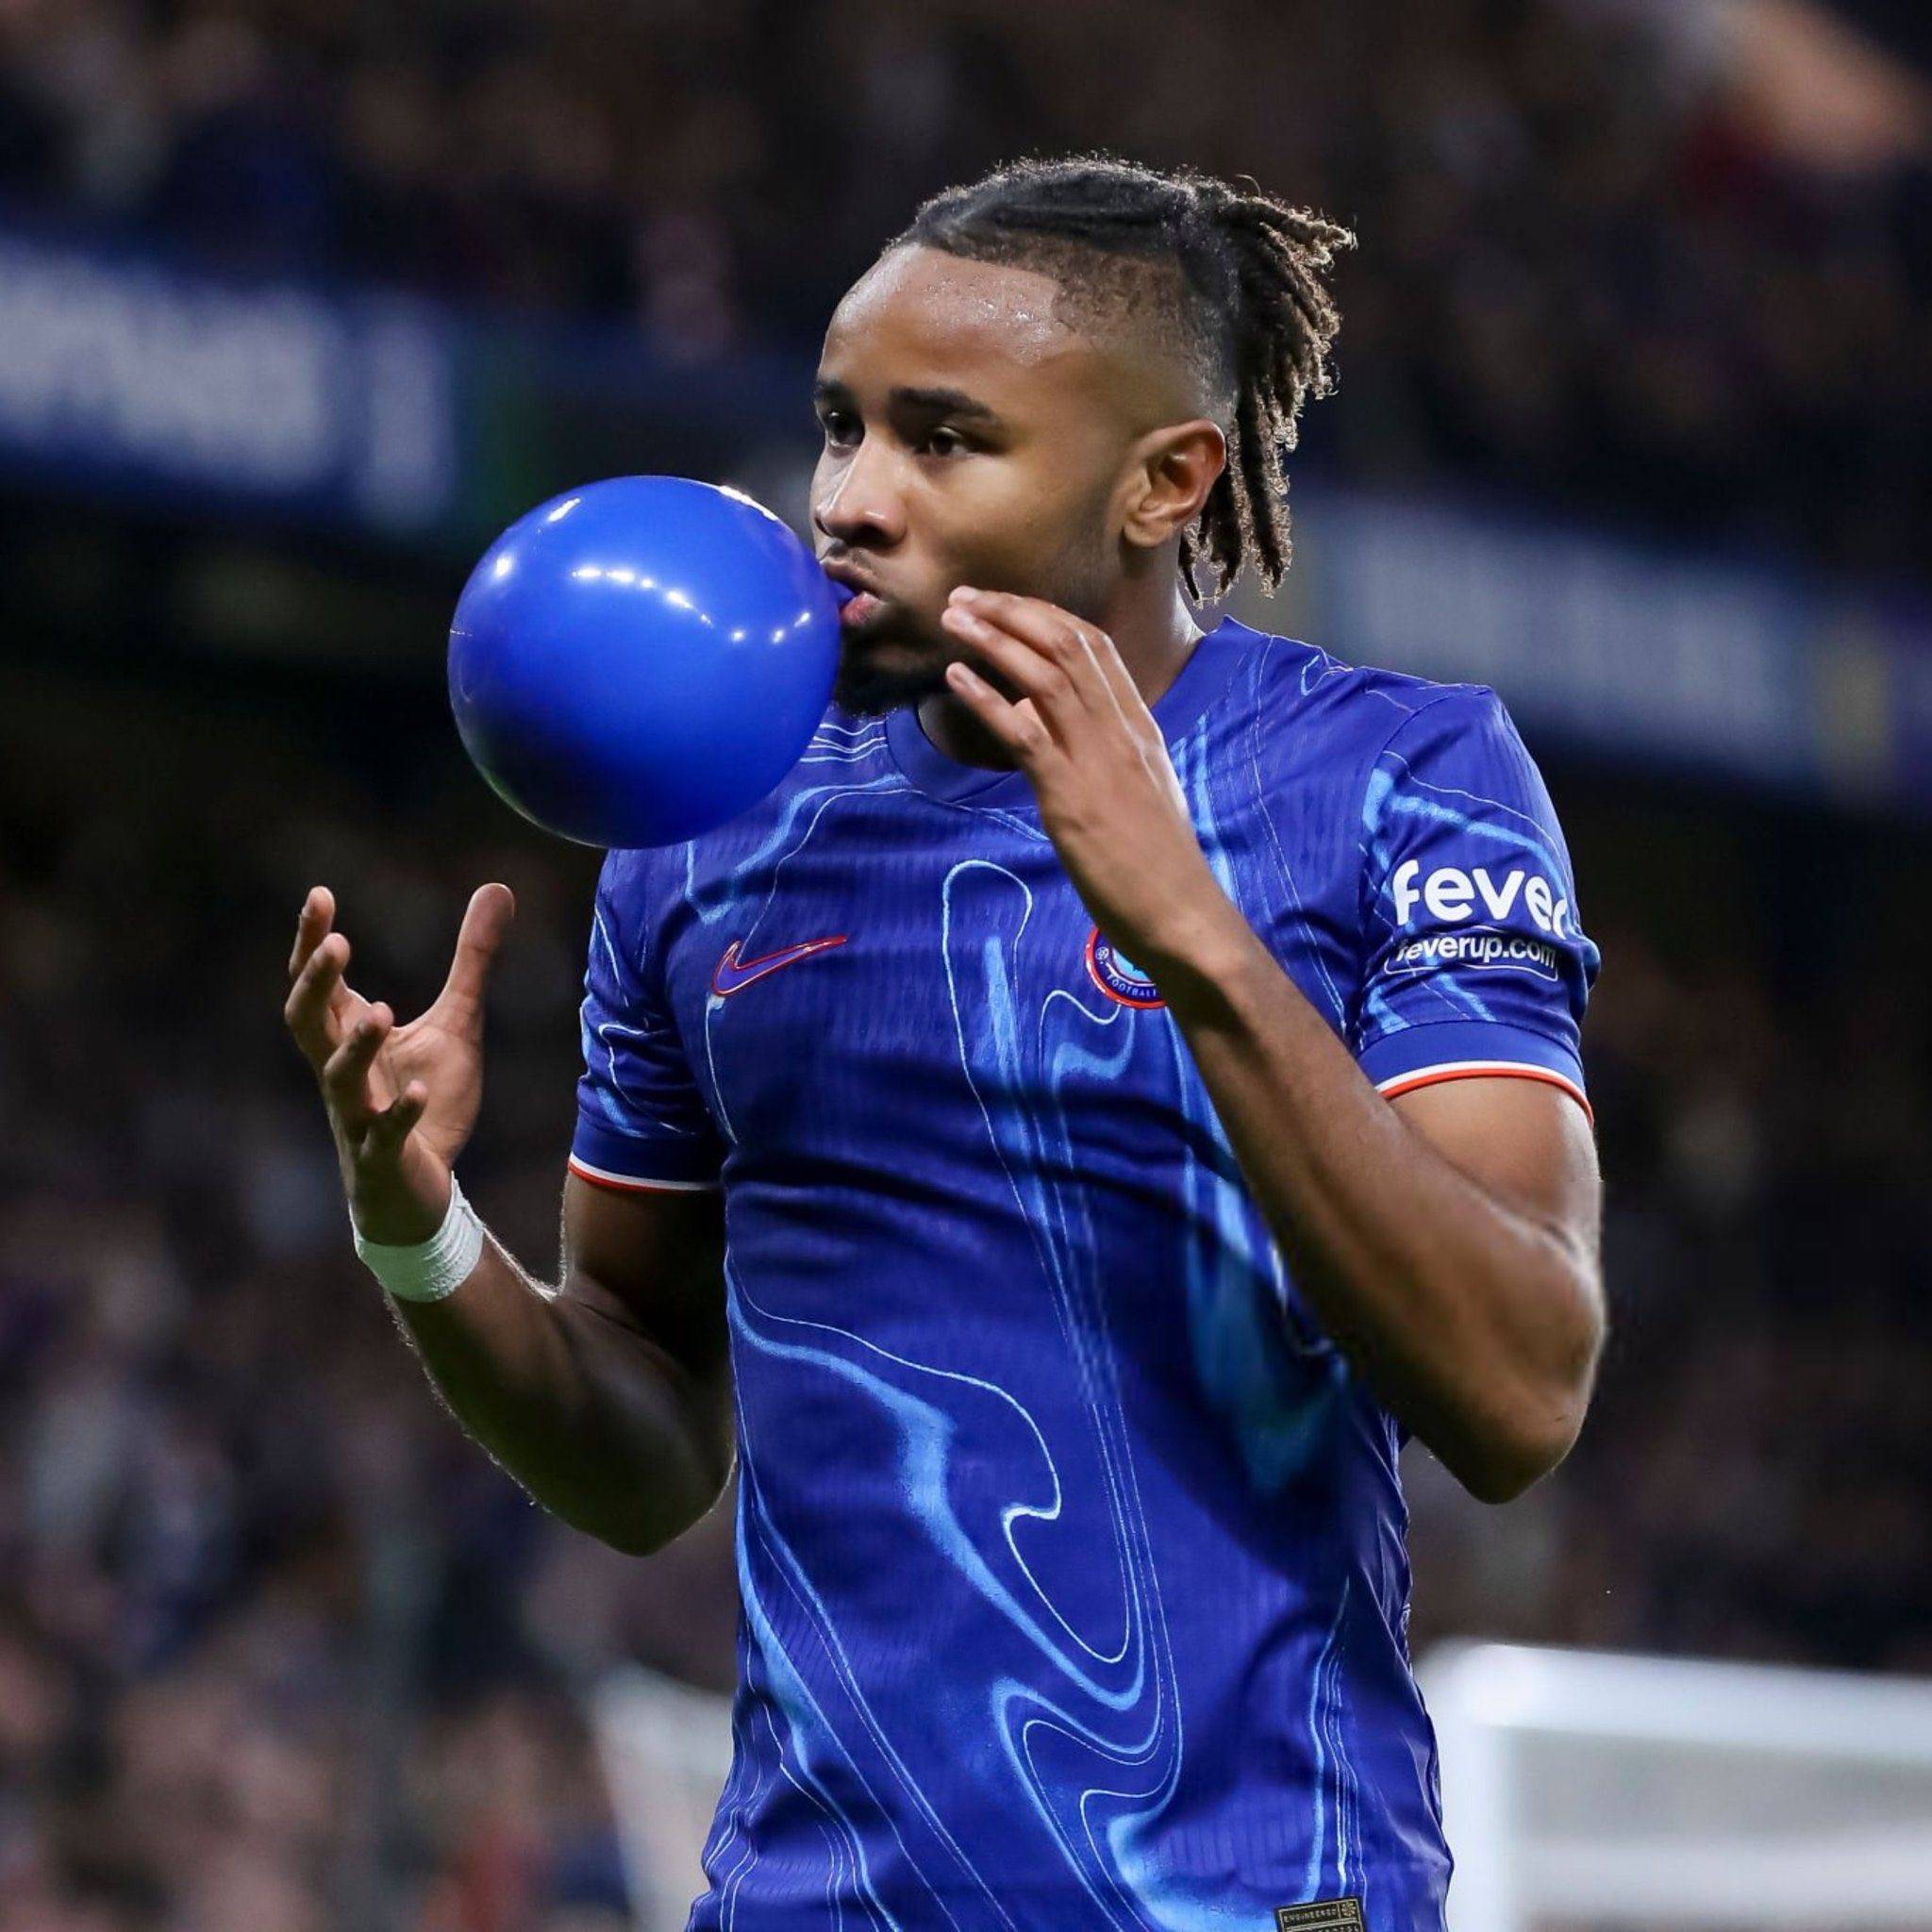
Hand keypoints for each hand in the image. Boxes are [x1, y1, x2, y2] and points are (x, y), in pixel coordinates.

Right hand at [283, 883, 514, 1243]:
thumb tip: (497, 887)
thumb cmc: (427, 1100)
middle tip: (337, 944)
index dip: (311, 942)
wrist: (417, 1190)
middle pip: (306, 1023)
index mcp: (349, 1036)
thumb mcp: (458, 1021)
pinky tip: (420, 1091)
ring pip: (337, 1079)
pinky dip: (399, 1113)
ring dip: (355, 1047)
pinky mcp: (384, 1157)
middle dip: (315, 984)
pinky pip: (383, 1135)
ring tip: (381, 1010)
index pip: (318, 984)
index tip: (320, 895)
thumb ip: (473, 960)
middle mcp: (343, 1072)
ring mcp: (358, 1116)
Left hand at [938, 586, 1238, 978]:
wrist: (1182, 914)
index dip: (1043, 614)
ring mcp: (1099, 760)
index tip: (1002, 602)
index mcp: (1139, 726)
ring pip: (1047, 675)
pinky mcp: (1073, 797)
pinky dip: (986, 699)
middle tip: (964, 597)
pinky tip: (955, 679)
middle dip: (1011, 611)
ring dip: (994, 639)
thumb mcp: (1130, 789)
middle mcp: (1122, 730)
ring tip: (953, 619)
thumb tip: (1030, 714)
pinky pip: (1025, 734)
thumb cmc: (1154, 862)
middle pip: (1067, 644)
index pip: (1095, 645)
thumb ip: (1088, 747)